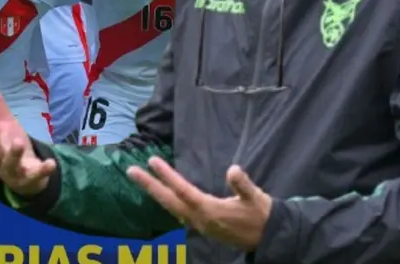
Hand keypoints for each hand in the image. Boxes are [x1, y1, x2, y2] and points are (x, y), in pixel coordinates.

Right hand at [0, 74, 55, 197]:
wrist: (26, 179)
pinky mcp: (30, 177)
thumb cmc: (10, 146)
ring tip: (19, 142)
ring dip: (14, 154)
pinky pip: (36, 175)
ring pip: (11, 163)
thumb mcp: (5, 123)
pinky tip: (51, 163)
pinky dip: (43, 170)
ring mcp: (13, 169)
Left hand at [127, 159, 271, 251]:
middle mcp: (199, 219)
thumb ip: (243, 184)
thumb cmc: (261, 215)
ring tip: (142, 180)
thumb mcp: (255, 197)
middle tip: (131, 170)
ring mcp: (199, 225)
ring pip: (171, 208)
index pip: (182, 190)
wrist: (268, 238)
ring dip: (155, 193)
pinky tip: (162, 196)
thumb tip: (233, 169)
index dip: (167, 176)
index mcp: (209, 210)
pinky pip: (178, 213)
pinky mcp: (202, 227)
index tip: (152, 161)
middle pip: (168, 201)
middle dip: (149, 185)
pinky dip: (167, 202)